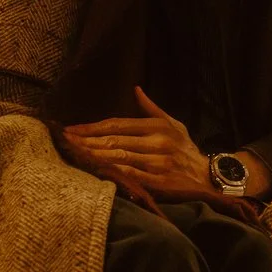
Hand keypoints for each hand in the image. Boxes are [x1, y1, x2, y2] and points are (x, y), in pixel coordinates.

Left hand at [60, 89, 271, 200]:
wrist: (207, 176)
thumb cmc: (186, 149)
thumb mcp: (173, 123)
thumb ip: (151, 108)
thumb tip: (135, 89)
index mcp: (157, 126)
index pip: (117, 124)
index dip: (93, 127)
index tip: (72, 128)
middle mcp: (156, 142)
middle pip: (113, 140)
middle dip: (86, 140)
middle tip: (65, 139)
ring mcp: (156, 162)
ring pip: (117, 156)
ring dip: (92, 154)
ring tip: (73, 152)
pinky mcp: (157, 181)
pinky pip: (128, 174)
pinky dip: (109, 171)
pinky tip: (93, 168)